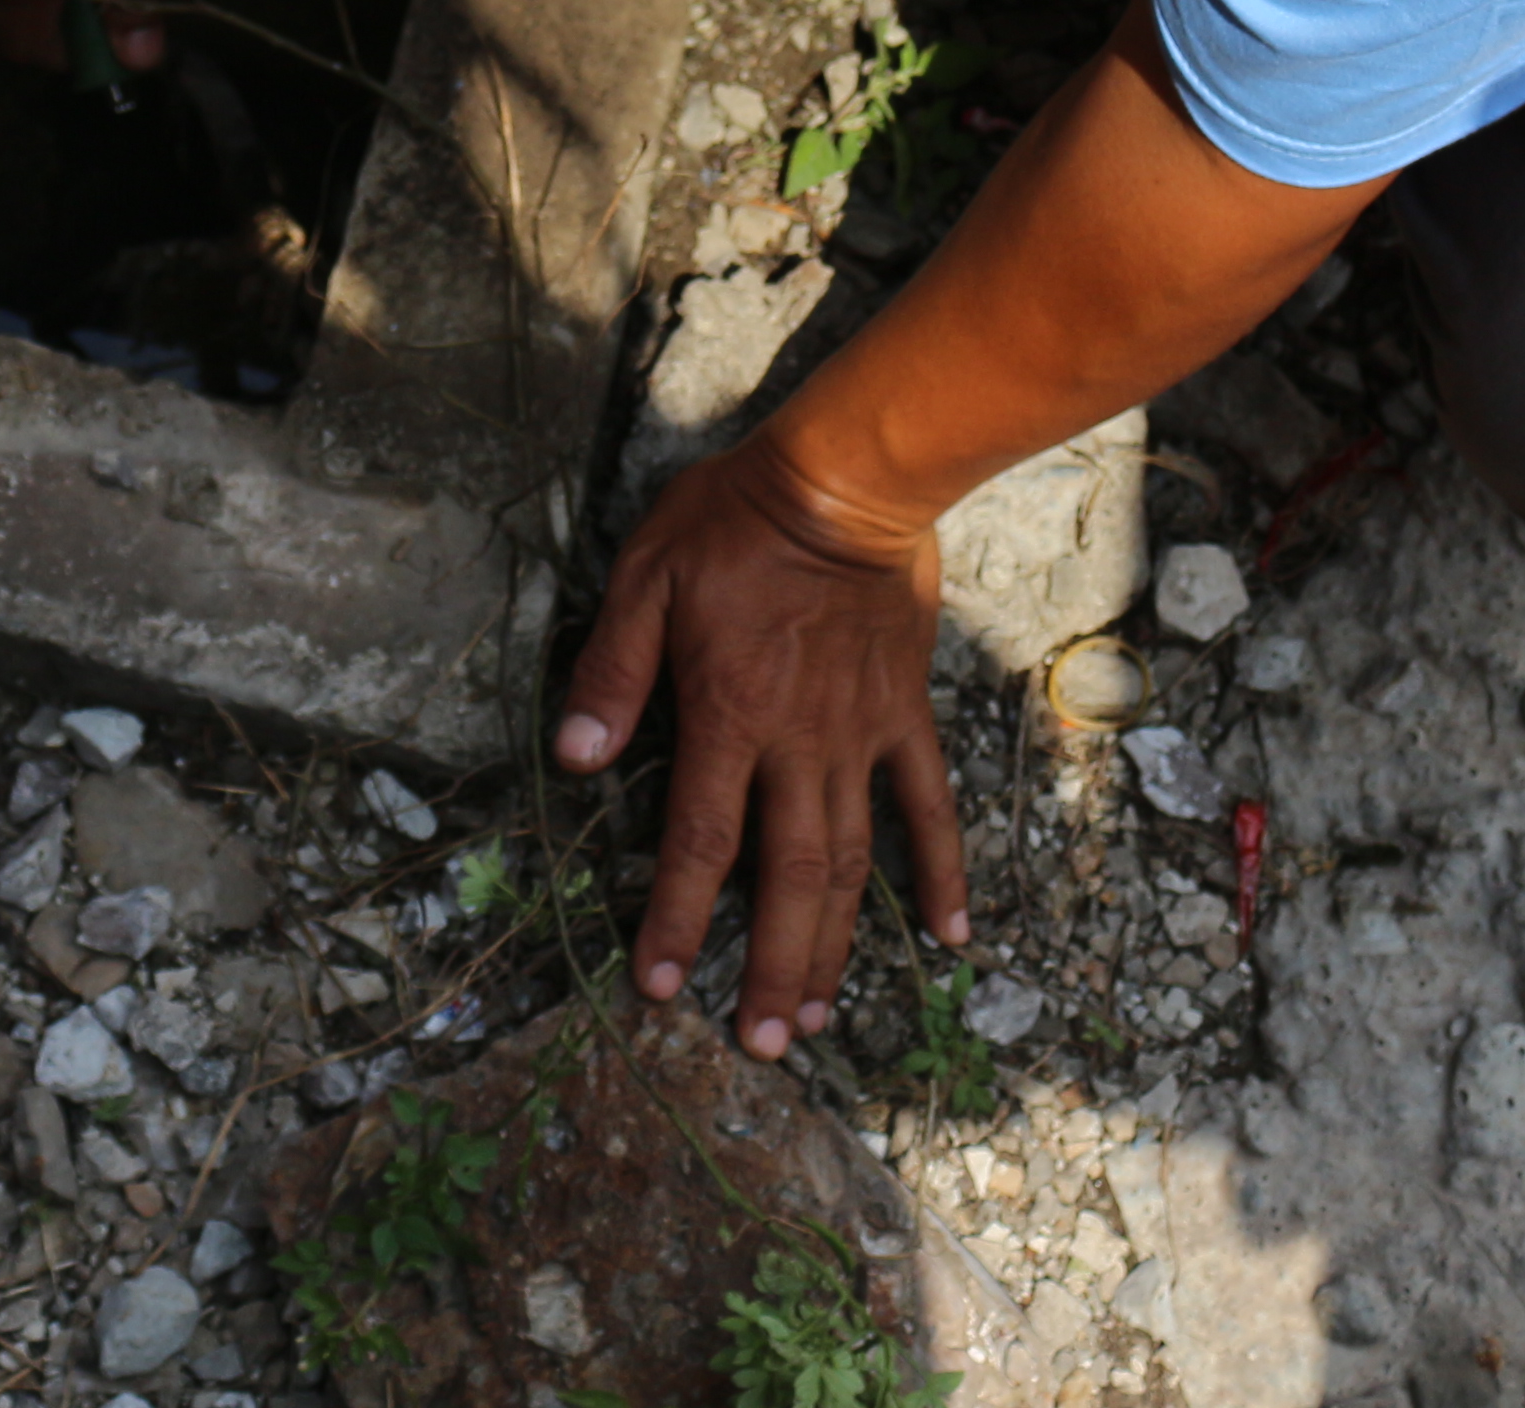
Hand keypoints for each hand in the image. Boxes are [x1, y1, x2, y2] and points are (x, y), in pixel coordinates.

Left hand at [553, 437, 965, 1060]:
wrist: (847, 480)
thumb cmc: (733, 521)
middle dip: (773, 965)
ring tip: (824, 1015)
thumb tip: (575, 761)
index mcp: (728, 713)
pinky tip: (949, 936)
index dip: (679, 918)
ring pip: (852, 858)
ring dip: (838, 941)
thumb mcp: (645, 579)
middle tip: (765, 1044)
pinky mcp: (905, 714)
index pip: (698, 840)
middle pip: (786, 874)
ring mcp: (860, 735)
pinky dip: (940, 871)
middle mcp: (798, 742)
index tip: (664, 987)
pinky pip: (929, 805)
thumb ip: (613, 672)